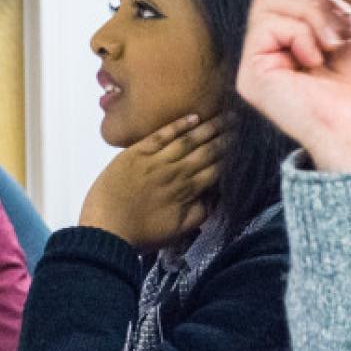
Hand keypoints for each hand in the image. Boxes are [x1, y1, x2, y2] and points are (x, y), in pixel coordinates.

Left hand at [80, 113, 226, 250]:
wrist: (106, 230)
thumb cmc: (141, 235)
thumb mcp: (177, 231)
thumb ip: (200, 213)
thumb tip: (217, 196)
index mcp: (188, 191)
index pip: (217, 168)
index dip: (232, 155)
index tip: (243, 142)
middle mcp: (176, 172)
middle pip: (207, 150)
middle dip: (226, 136)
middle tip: (240, 121)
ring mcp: (156, 160)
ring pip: (188, 139)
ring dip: (208, 127)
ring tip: (224, 115)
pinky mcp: (136, 153)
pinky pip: (161, 134)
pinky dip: (178, 124)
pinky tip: (194, 116)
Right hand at [236, 0, 350, 171]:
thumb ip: (326, 10)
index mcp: (287, 46)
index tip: (345, 25)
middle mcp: (266, 54)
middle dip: (312, 2)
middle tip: (335, 35)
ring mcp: (256, 64)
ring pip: (266, 1)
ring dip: (309, 17)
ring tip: (327, 48)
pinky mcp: (251, 74)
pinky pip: (268, 24)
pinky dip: (299, 34)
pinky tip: (313, 61)